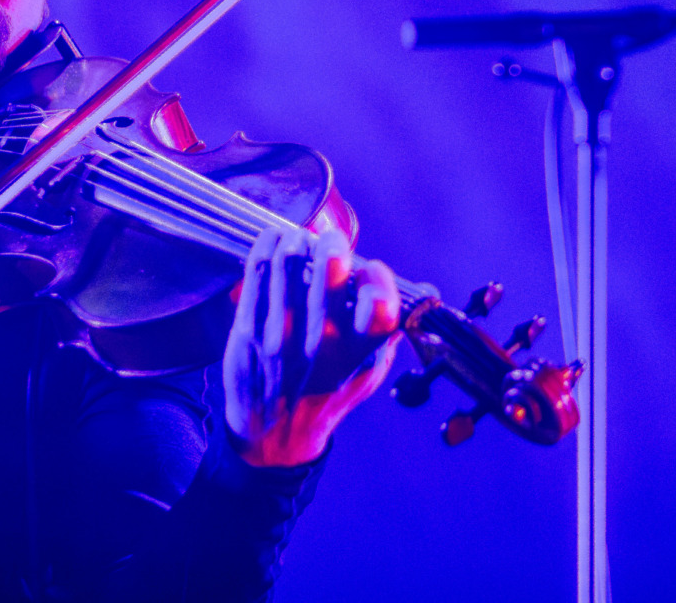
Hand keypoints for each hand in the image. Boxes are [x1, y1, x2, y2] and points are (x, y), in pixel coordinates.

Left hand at [223, 226, 400, 466]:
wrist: (273, 436)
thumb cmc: (327, 394)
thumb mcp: (368, 372)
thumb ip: (392, 331)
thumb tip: (427, 292)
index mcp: (358, 354)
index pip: (381, 308)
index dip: (379, 281)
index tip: (370, 270)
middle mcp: (321, 344)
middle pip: (328, 275)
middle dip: (332, 245)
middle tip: (330, 242)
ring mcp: (281, 335)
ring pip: (288, 264)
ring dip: (296, 240)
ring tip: (299, 238)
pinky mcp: (248, 329)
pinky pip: (255, 273)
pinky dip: (266, 246)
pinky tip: (273, 239)